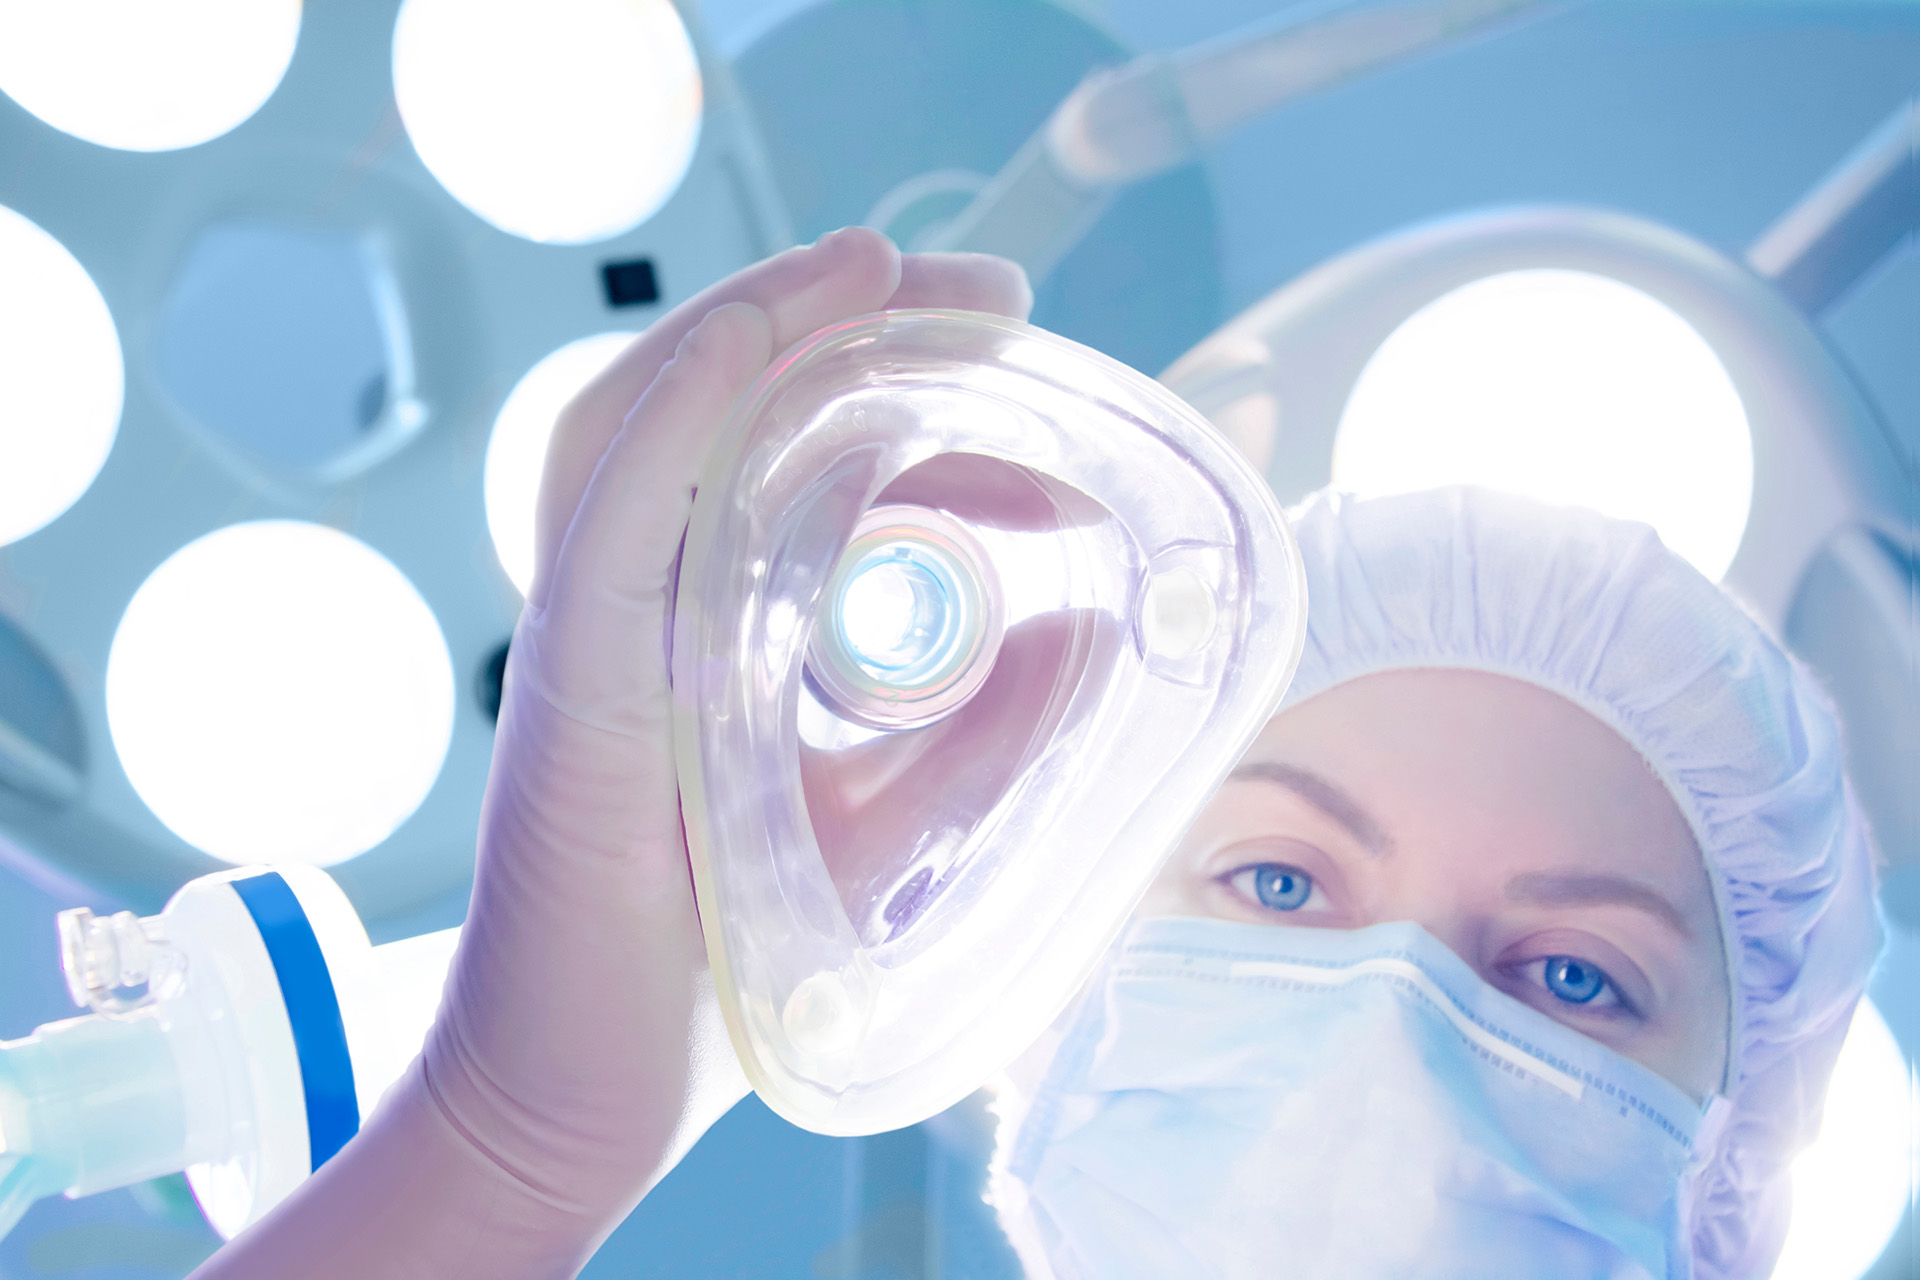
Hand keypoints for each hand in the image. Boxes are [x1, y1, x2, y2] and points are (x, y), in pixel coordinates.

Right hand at [191, 229, 1030, 1279]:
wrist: (590, 1101)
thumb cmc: (722, 965)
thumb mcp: (888, 825)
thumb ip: (980, 736)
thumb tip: (1092, 633)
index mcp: (699, 623)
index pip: (769, 445)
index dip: (871, 365)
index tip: (996, 331)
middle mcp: (636, 605)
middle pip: (707, 401)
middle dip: (834, 317)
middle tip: (981, 290)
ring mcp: (594, 639)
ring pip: (642, 421)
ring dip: (759, 327)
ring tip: (879, 270)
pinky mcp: (574, 693)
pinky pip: (608, 514)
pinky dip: (680, 410)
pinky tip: (764, 341)